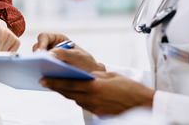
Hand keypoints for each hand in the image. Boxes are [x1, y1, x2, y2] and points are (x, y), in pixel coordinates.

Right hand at [33, 33, 104, 73]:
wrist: (91, 77)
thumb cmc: (86, 62)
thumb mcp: (77, 56)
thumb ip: (65, 53)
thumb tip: (49, 54)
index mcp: (57, 40)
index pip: (44, 37)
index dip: (41, 43)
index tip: (42, 52)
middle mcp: (50, 49)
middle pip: (37, 49)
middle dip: (37, 56)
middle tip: (38, 64)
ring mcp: (48, 60)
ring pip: (36, 61)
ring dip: (37, 66)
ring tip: (39, 72)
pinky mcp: (47, 71)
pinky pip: (40, 71)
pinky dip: (40, 75)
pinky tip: (43, 80)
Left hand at [40, 71, 154, 116]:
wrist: (143, 105)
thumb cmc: (131, 89)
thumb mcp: (112, 76)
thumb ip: (96, 75)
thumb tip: (85, 75)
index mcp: (95, 87)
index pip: (69, 84)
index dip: (55, 82)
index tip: (44, 79)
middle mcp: (93, 99)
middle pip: (69, 93)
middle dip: (56, 87)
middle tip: (44, 81)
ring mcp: (95, 108)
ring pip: (75, 99)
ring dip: (66, 93)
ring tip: (57, 86)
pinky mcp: (99, 113)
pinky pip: (84, 104)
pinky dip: (77, 98)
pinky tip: (75, 94)